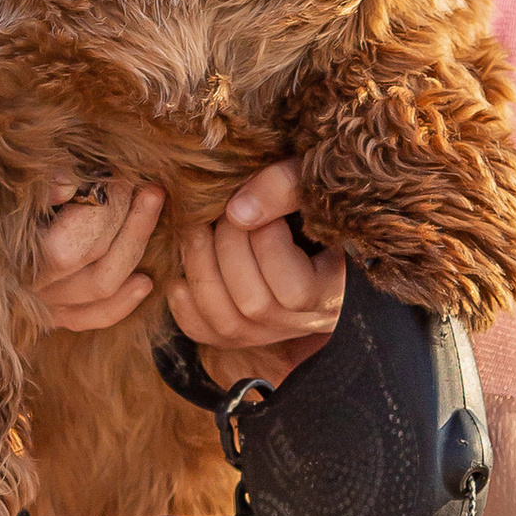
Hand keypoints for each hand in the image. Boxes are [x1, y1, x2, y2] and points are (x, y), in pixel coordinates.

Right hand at [33, 169, 164, 332]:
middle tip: (145, 185)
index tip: (121, 173)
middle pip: (99, 259)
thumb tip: (69, 183)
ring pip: (102, 288)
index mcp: (19, 254)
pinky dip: (120, 305)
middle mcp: (32, 288)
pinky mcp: (46, 317)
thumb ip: (34, 186)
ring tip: (152, 208)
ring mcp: (41, 306)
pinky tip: (145, 282)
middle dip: (131, 217)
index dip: (111, 202)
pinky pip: (89, 319)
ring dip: (135, 247)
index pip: (83, 234)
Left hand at [172, 158, 345, 388]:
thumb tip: (237, 212)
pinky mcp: (237, 331)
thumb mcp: (309, 183)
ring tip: (199, 228)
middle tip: (224, 210)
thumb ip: (284, 187)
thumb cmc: (310, 199)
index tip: (263, 207)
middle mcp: (301, 322)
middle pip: (254, 305)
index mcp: (331, 291)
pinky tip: (184, 267)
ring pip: (226, 324)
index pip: (295, 291)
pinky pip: (202, 331)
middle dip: (229, 248)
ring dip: (200, 268)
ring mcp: (268, 332)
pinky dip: (184, 302)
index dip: (268, 244)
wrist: (300, 220)